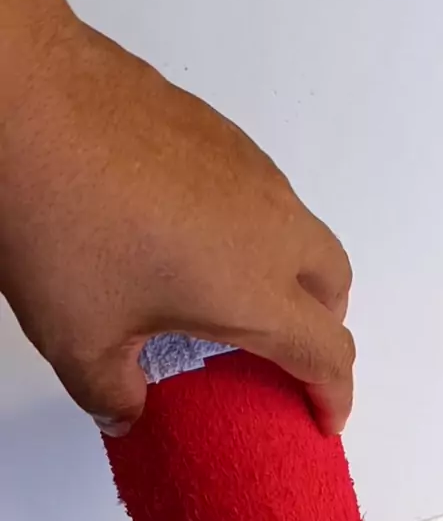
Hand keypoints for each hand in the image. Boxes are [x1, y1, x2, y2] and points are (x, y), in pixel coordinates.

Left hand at [0, 0, 353, 435]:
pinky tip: (197, 236)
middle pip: (335, 286)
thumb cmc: (63, 228)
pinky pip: (266, 194)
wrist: (30, 103)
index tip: (325, 418)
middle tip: (281, 356)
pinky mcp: (224, 134)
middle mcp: (271, 226)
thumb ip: (111, 394)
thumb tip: (125, 412)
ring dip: (293, 275)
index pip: (327, 352)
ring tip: (234, 296)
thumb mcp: (79, 340)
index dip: (335, 394)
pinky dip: (258, 231)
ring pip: (304, 233)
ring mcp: (252, 172)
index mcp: (254, 289)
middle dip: (323, 329)